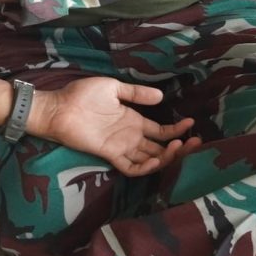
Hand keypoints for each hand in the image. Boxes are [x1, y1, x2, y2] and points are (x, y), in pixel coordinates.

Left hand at [34, 79, 199, 176]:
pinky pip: (130, 167)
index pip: (161, 131)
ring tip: (180, 148)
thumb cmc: (82, 95)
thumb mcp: (114, 88)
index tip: (191, 124)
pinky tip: (157, 160)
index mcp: (134, 121)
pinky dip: (145, 167)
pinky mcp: (110, 154)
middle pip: (160, 147)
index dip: (176, 130)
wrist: (59, 107)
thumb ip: (136, 93)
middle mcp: (131, 136)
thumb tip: (160, 96)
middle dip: (179, 147)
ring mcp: (121, 147)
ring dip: (167, 157)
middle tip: (196, 142)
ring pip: (150, 159)